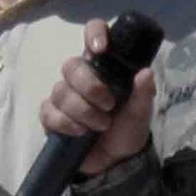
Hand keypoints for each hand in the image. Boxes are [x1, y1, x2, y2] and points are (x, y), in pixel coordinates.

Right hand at [40, 18, 155, 174]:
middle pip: (71, 66)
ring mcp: (64, 96)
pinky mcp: (52, 116)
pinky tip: (80, 132)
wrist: (115, 162)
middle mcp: (81, 76)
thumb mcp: (141, 113)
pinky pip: (48, 112)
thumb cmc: (127, 129)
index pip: (93, 34)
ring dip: (82, 110)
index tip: (101, 48)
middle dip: (89, 87)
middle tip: (108, 105)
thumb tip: (146, 72)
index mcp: (103, 67)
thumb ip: (143, 93)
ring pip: (61, 91)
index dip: (94, 33)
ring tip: (100, 126)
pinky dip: (65, 123)